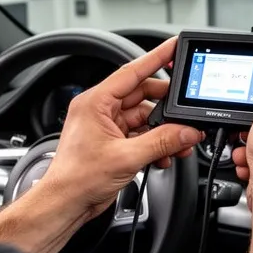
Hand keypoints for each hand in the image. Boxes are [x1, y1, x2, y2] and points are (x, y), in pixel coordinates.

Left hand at [39, 38, 202, 219]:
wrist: (65, 204)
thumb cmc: (76, 178)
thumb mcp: (126, 157)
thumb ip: (161, 142)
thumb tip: (186, 132)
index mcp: (95, 102)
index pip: (131, 72)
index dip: (155, 58)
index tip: (173, 47)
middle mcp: (100, 111)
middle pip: (142, 97)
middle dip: (166, 107)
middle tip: (186, 112)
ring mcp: (107, 128)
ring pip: (144, 119)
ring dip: (163, 131)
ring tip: (179, 142)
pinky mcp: (113, 144)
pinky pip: (141, 136)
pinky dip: (155, 144)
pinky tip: (165, 155)